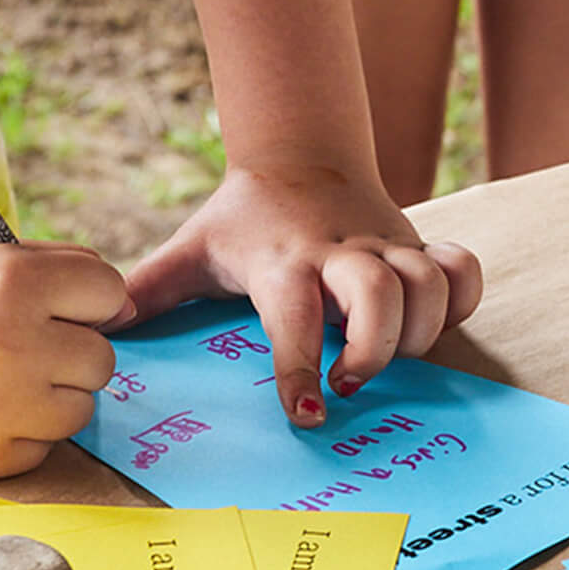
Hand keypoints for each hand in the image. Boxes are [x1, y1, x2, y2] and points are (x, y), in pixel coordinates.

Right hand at [0, 239, 130, 478]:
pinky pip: (44, 446)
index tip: (57, 305)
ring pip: (81, 407)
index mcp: (11, 282)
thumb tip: (127, 308)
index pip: (109, 291)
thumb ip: (58, 269)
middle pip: (102, 357)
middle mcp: (10, 343)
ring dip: (52, 394)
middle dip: (71, 350)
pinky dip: (22, 431)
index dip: (87, 298)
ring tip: (0, 378)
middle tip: (22, 344)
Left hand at [123, 159, 484, 426]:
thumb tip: (105, 326)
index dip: (300, 367)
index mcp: (282, 260)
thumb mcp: (191, 250)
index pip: (293, 316)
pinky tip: (433, 324)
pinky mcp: (418, 246)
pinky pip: (463, 270)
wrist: (299, 154)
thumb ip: (151, 289)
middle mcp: (341, 253)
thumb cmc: (243, 221)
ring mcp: (387, 247)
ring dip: (421, 330)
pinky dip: (462, 300)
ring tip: (390, 361)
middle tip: (349, 383)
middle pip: (380, 291)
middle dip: (375, 347)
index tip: (305, 415)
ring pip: (430, 283)